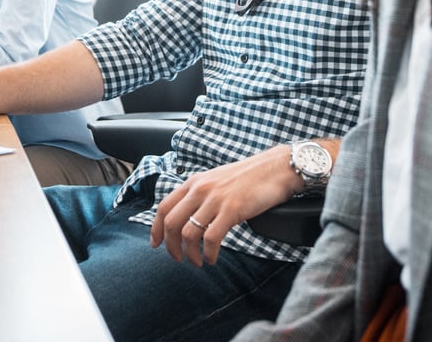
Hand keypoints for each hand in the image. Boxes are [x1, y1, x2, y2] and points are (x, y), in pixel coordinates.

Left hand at [150, 146, 298, 265]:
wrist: (276, 168)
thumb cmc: (249, 178)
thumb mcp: (216, 181)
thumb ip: (200, 195)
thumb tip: (187, 217)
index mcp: (194, 182)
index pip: (164, 207)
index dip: (156, 229)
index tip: (156, 244)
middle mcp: (200, 189)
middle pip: (171, 223)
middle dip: (171, 247)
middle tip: (178, 259)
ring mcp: (215, 199)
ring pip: (188, 233)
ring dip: (190, 254)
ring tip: (198, 262)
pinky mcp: (232, 210)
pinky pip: (211, 238)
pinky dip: (208, 254)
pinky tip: (212, 258)